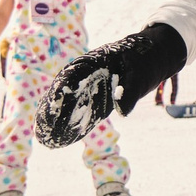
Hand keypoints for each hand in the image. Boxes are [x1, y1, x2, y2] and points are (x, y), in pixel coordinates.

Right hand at [35, 23, 184, 147]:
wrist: (152, 55)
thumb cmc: (145, 60)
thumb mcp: (140, 73)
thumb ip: (130, 91)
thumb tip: (121, 111)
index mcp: (92, 62)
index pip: (70, 77)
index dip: (60, 93)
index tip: (52, 109)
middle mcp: (86, 74)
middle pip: (64, 93)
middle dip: (52, 113)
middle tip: (42, 133)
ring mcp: (90, 87)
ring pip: (69, 104)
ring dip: (57, 121)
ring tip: (46, 140)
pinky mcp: (98, 98)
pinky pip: (82, 112)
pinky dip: (73, 125)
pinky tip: (63, 140)